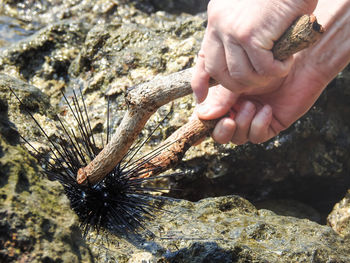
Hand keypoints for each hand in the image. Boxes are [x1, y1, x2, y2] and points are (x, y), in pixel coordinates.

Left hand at [191, 0, 316, 101]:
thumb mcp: (250, 14)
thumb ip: (239, 34)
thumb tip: (238, 58)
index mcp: (217, 19)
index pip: (203, 57)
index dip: (199, 81)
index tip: (200, 98)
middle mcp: (218, 24)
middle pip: (219, 72)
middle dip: (238, 85)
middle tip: (260, 79)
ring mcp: (232, 30)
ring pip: (241, 75)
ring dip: (262, 78)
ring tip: (278, 66)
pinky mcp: (250, 34)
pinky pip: (262, 68)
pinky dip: (277, 70)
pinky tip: (286, 60)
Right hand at [195, 54, 325, 143]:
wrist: (297, 61)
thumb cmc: (265, 60)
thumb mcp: (236, 76)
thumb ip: (220, 96)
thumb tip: (202, 115)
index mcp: (223, 99)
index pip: (206, 118)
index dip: (202, 123)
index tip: (202, 120)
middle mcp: (236, 111)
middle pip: (219, 133)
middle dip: (222, 131)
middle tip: (229, 120)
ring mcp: (252, 119)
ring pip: (237, 137)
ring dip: (242, 123)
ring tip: (252, 105)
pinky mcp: (269, 125)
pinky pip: (256, 136)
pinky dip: (258, 125)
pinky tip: (267, 109)